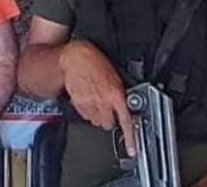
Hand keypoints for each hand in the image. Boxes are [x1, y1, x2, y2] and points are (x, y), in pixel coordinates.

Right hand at [60, 40, 135, 155]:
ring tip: (97, 102)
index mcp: (115, 93)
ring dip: (98, 116)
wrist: (75, 57)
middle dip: (110, 119)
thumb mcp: (115, 76)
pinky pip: (85, 116)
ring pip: (96, 122)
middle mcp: (102, 101)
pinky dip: (87, 112)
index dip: (130, 137)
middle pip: (109, 124)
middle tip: (109, 109)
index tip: (132, 148)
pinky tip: (88, 100)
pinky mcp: (77, 104)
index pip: (125, 121)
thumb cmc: (95, 63)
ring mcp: (88, 103)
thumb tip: (127, 107)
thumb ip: (121, 95)